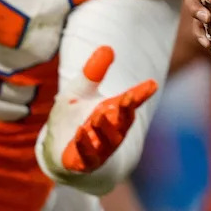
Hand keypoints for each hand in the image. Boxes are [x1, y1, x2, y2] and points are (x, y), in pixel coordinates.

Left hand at [59, 47, 157, 172]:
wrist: (57, 149)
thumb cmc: (72, 116)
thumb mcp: (79, 90)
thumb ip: (93, 72)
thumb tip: (107, 48)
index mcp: (113, 110)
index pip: (131, 101)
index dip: (141, 93)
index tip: (152, 84)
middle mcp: (111, 129)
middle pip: (124, 120)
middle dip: (126, 110)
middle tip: (127, 98)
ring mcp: (100, 147)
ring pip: (109, 139)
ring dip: (105, 128)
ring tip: (99, 115)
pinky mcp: (85, 162)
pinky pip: (88, 155)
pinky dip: (85, 145)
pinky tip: (81, 132)